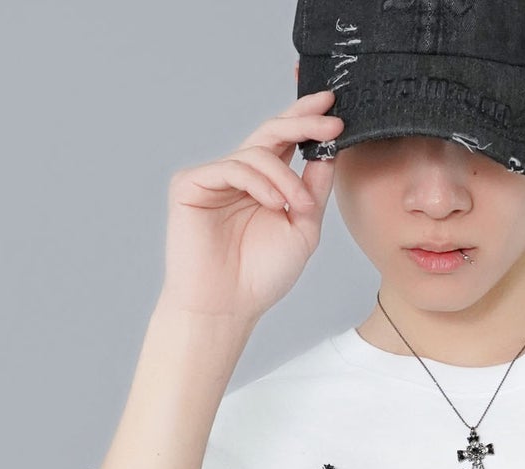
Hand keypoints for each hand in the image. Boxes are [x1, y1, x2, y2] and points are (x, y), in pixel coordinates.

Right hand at [157, 87, 344, 323]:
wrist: (228, 307)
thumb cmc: (261, 276)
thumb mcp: (303, 228)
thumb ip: (315, 189)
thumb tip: (331, 150)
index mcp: (264, 184)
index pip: (284, 141)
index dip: (306, 119)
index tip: (333, 105)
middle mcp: (239, 176)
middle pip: (270, 132)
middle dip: (302, 122)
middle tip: (331, 119)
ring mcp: (214, 178)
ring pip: (256, 153)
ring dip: (286, 177)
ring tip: (300, 207)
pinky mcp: (190, 184)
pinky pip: (231, 167)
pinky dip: (259, 183)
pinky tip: (274, 204)